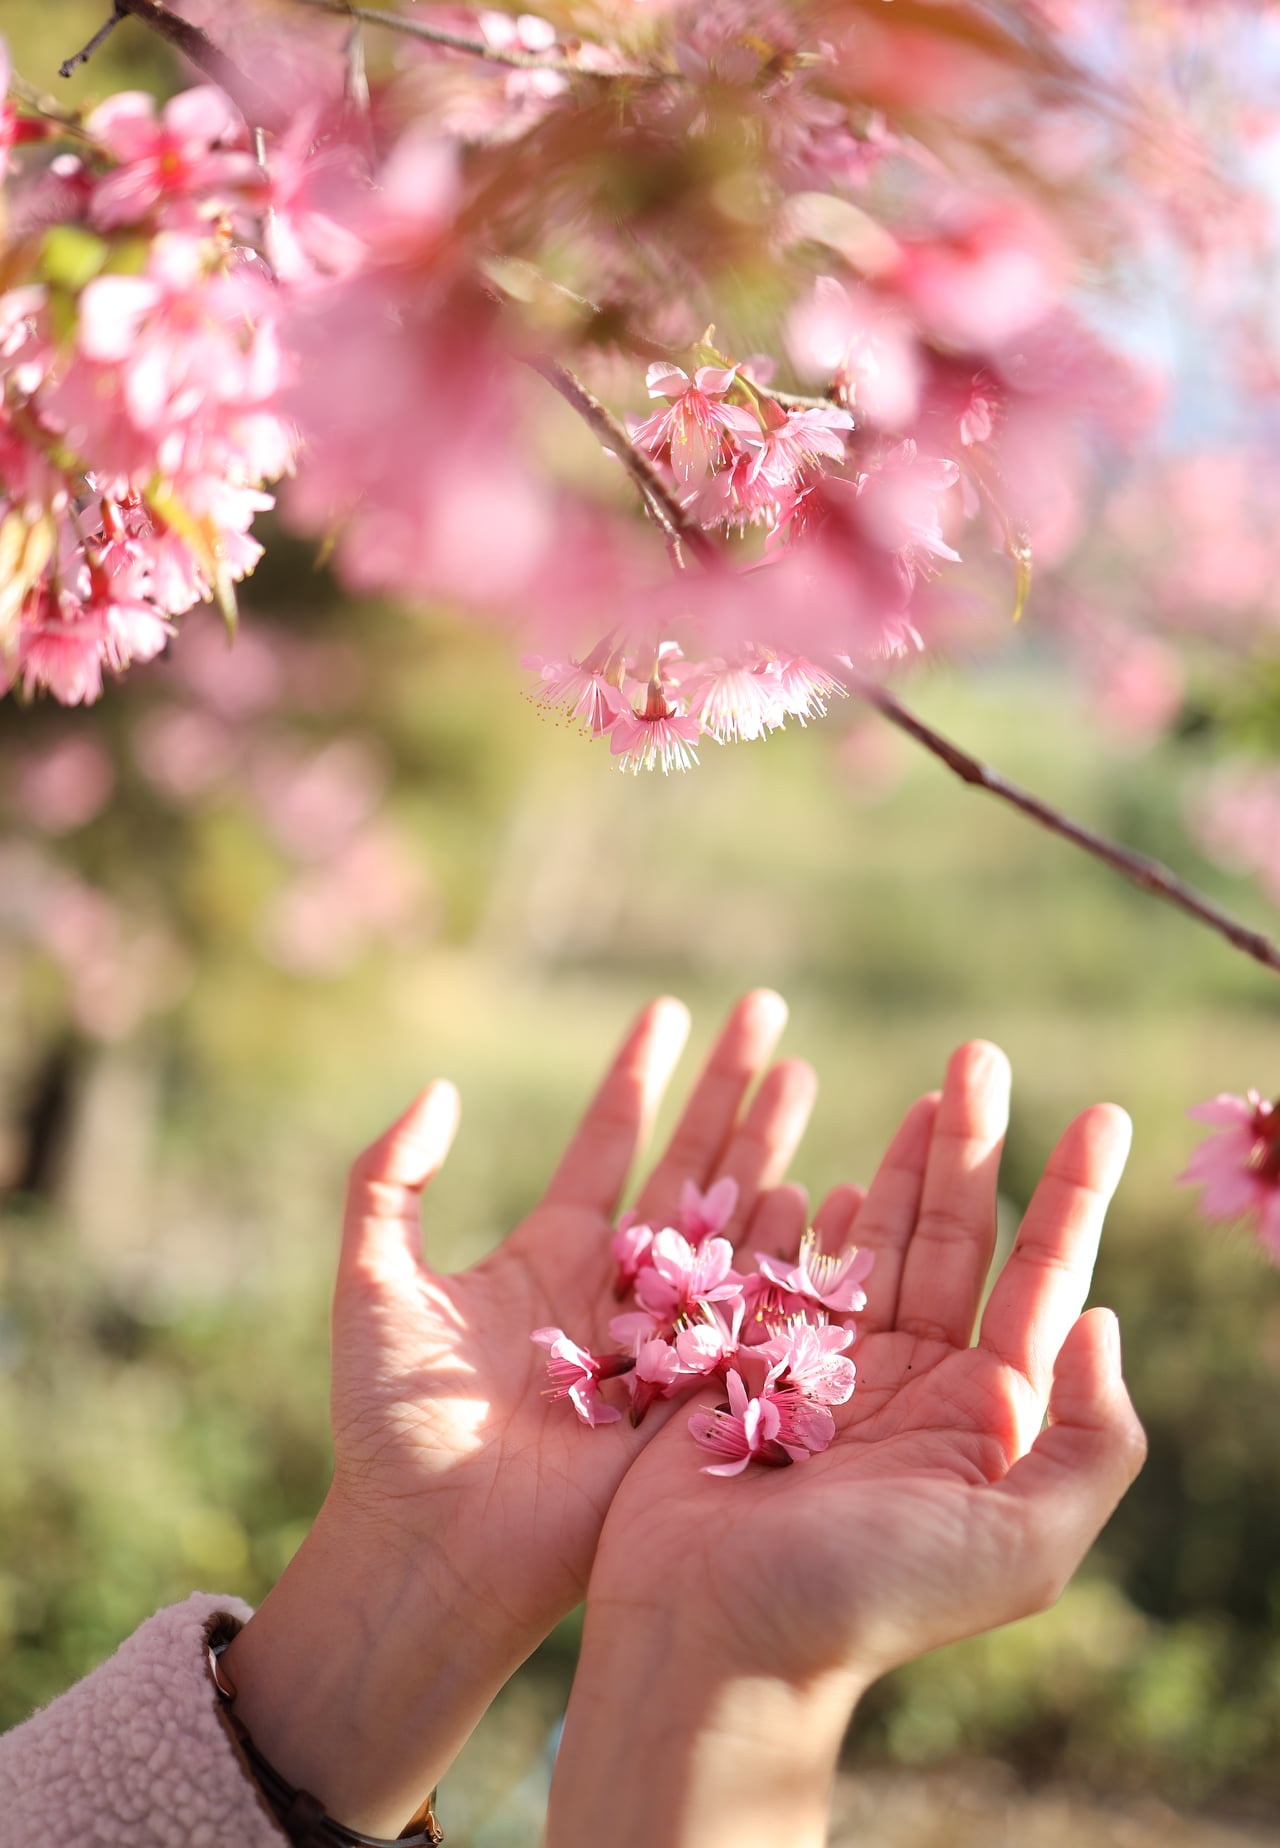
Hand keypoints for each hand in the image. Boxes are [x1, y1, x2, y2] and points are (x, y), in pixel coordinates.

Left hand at [223, 990, 815, 1832]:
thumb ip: (389, 1181)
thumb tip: (440, 1090)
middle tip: (770, 1013)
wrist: (432, 1546)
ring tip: (806, 1074)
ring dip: (770, 1145)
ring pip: (734, 1220)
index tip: (671, 1010)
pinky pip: (758, 1309)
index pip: (608, 1142)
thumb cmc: (391, 1424)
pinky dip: (794, 1247)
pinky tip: (829, 1183)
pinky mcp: (701, 1394)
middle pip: (689, 1165)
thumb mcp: (373, 1283)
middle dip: (729, 1089)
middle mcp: (620, 1287)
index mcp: (550, 1255)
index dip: (639, 1076)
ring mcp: (668, 1339)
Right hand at [549, 1042, 1146, 1847]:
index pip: (1039, 1282)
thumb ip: (1087, 1439)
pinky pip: (782, 1267)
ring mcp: (826, 1370)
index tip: (1097, 1115)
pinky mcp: (747, 1364)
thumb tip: (1100, 1321)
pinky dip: (801, 1212)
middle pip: (951, 1239)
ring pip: (872, 1241)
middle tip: (977, 1055)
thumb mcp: (1020, 1544)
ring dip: (896, 1166)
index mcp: (980, 1419)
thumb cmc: (864, 1600)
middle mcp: (912, 1386)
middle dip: (970, 1148)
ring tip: (924, 1093)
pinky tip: (822, 1162)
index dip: (1071, 1197)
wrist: (710, 1641)